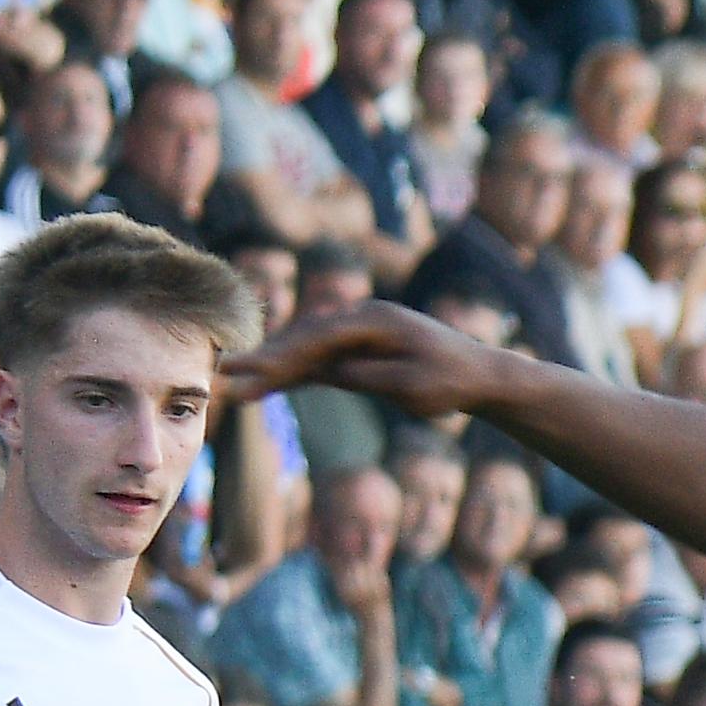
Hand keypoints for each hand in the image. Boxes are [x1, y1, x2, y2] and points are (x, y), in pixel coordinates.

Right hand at [223, 299, 518, 419]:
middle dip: (264, 359)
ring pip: (306, 348)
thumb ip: (371, 376)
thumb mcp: (413, 385)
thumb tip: (331, 372)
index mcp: (374, 321)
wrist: (479, 374)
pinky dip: (293, 372)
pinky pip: (319, 360)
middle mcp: (360, 320)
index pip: (319, 337)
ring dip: (271, 366)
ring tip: (233, 383)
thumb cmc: (451, 381)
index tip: (255, 371)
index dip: (283, 355)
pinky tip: (264, 385)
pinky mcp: (357, 351)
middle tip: (226, 375)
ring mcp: (356, 333)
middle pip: (304, 338)